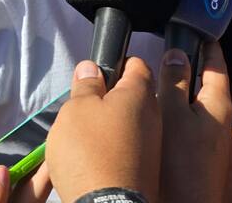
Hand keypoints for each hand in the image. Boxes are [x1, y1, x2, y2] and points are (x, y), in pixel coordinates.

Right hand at [46, 58, 161, 202]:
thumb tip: (91, 68)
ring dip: (114, 125)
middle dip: (112, 98)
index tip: (102, 72)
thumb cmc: (92, 154)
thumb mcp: (76, 109)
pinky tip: (98, 157)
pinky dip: (117, 148)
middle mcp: (156, 115)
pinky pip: (132, 147)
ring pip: (133, 123)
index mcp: (141, 92)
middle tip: (88, 107)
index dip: (117, 64)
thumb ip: (85, 86)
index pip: (136, 64)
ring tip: (88, 135)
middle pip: (134, 96)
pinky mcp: (149, 167)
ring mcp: (155, 143)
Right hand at [159, 41, 231, 202]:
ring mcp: (219, 146)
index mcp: (220, 105)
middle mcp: (225, 124)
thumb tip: (177, 55)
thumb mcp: (172, 112)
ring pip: (207, 118)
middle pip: (213, 92)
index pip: (217, 66)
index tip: (204, 35)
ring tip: (170, 106)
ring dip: (192, 108)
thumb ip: (174, 81)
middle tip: (178, 69)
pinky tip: (174, 135)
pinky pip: (202, 137)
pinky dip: (190, 130)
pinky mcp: (210, 163)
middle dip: (198, 79)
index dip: (209, 48)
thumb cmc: (182, 165)